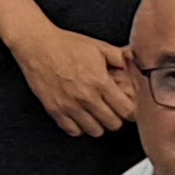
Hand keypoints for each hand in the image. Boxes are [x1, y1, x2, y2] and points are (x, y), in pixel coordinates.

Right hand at [13, 22, 133, 138]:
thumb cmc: (67, 44)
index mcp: (100, 82)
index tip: (128, 106)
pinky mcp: (55, 110)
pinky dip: (79, 126)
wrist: (37, 44)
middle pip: (113, 124)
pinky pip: (73, 131)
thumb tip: (137, 64)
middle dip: (117, 118)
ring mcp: (70, 106)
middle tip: (113, 109)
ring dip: (99, 124)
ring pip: (95, 131)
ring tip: (97, 113)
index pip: (127, 111)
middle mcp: (86, 97)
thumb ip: (120, 58)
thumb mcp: (99, 47)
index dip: (131, 110)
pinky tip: (80, 115)